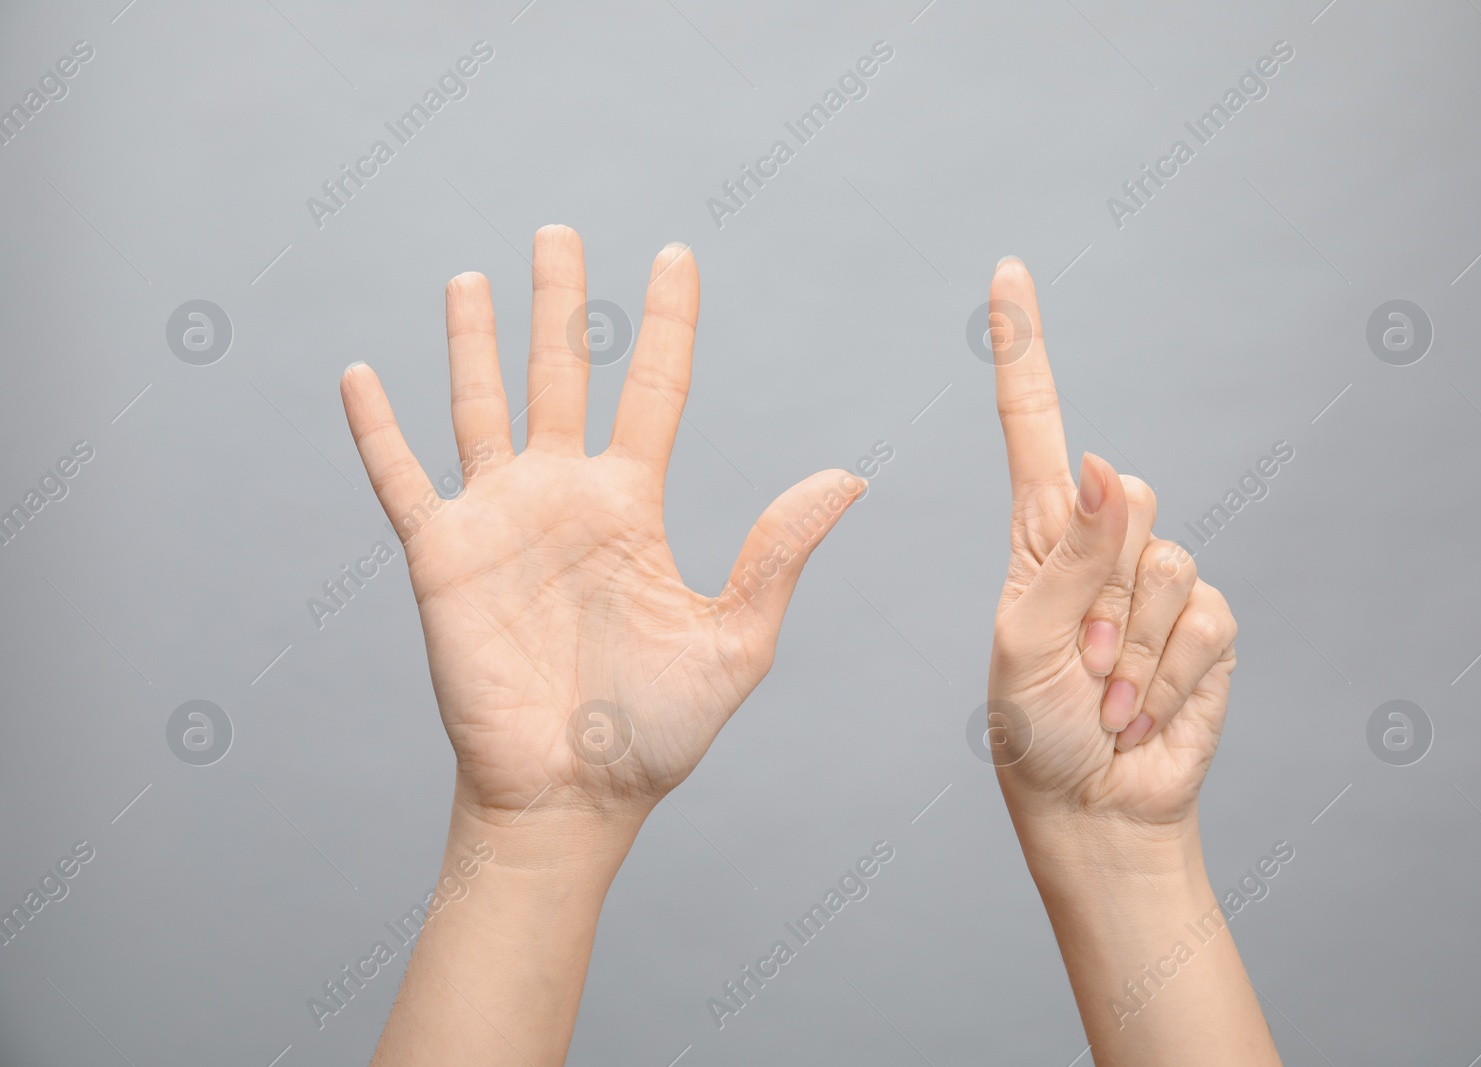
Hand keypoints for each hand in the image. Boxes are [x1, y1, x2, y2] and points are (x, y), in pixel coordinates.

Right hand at [340, 226, 860, 822]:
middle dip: (560, 304)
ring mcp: (501, 521)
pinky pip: (400, 480)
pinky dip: (377, 431)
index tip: (677, 256)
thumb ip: (778, 554)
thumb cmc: (657, 732)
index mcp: (633, 507)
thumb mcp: (735, 640)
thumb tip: (848, 477)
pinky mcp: (442, 558)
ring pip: (480, 406)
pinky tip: (359, 375)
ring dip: (474, 342)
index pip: (654, 389)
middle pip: (561, 375)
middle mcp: (565, 497)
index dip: (667, 322)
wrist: (573, 797)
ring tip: (472, 278)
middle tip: (560, 232)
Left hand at [985, 257, 1237, 828]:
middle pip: (1127, 497)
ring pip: (1169, 563)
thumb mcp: (1025, 642)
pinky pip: (1206, 616)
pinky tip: (1144, 709)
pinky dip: (1168, 675)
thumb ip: (1069, 557)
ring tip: (1104, 695)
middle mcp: (1100, 546)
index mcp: (1038, 537)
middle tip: (1075, 661)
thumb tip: (1108, 466)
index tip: (1007, 274)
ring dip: (1130, 650)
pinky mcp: (1204, 626)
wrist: (1096, 807)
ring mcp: (1154, 585)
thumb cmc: (1035, 729)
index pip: (1033, 426)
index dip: (1021, 350)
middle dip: (1100, 593)